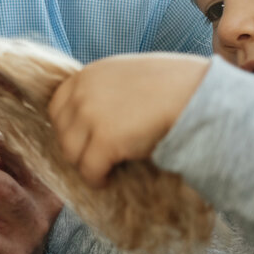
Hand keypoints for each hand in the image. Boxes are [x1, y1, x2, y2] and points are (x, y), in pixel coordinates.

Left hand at [48, 53, 209, 185]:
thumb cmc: (172, 84)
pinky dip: (97, 179)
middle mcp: (83, 92)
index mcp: (87, 74)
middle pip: (61, 132)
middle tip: (94, 158)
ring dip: (85, 165)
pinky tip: (108, 180)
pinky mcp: (104, 141)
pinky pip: (88, 170)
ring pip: (70, 154)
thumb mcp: (126, 74)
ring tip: (103, 170)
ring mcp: (91, 116)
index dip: (69, 127)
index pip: (56, 107)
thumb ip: (104, 90)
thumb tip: (92, 116)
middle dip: (76, 147)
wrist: (196, 94)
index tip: (84, 140)